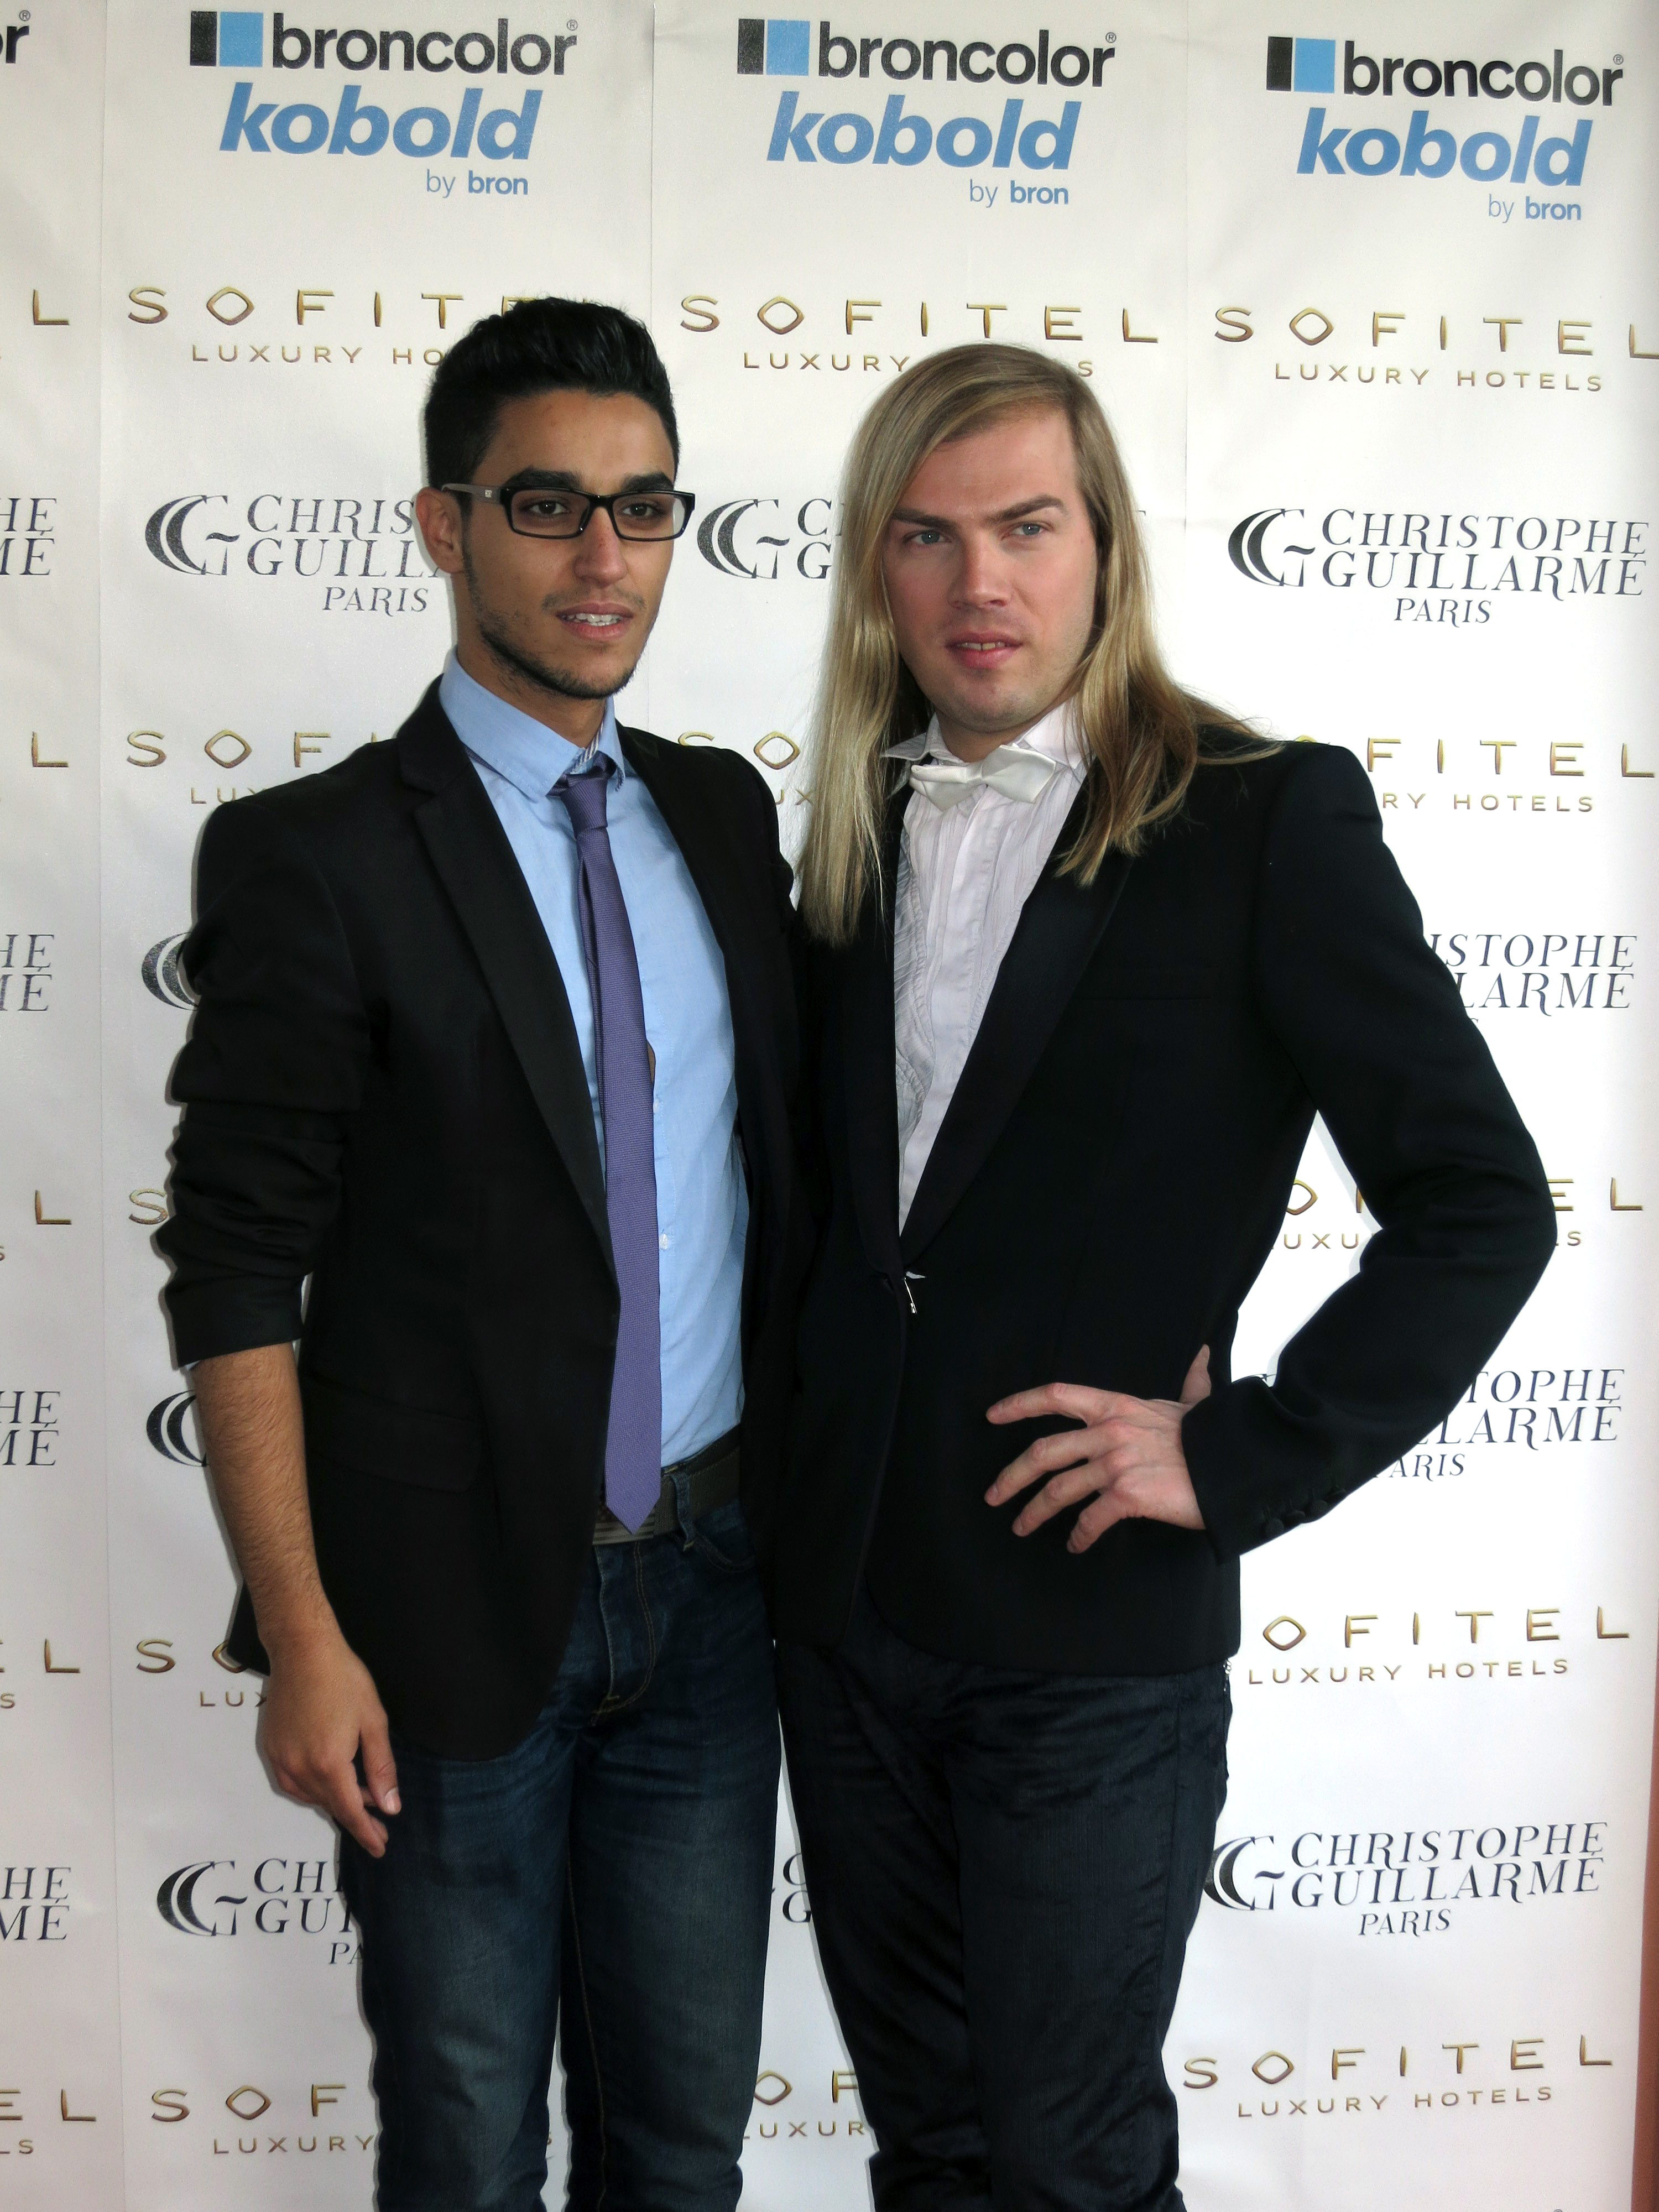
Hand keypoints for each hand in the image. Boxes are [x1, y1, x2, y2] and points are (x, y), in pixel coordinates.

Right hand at [260, 1625, 399, 1856]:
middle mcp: (299, 1769)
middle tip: (379, 1822)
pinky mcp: (270, 1749)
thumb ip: (380, 1768)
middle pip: (329, 1805)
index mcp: (329, 1764)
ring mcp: (280, 1760)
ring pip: (310, 1796)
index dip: (366, 1832)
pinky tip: (330, 1777)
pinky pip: (293, 1782)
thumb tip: (389, 1806)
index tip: (381, 1848)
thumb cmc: (344, 1680)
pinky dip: (313, 1787)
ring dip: (335, 1799)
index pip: (349, 1811)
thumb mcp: (373, 1721)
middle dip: (355, 1817)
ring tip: (360, 1795)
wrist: (302, 1651)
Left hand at [984, 1347, 1211, 1554]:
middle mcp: (1109, 1432)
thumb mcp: (1193, 1403)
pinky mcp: (1128, 1495)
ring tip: (1022, 1528)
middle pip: (1043, 1452)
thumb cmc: (1213, 1436)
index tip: (992, 1415)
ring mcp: (1116, 1464)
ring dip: (1035, 1512)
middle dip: (1011, 1476)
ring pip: (1059, 1489)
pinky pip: (1091, 1519)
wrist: (1237, 1463)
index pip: (1057, 1396)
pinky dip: (1079, 1536)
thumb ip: (1190, 1382)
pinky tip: (1076, 1545)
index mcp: (1117, 1406)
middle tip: (993, 1496)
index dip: (1020, 1404)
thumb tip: (1200, 1354)